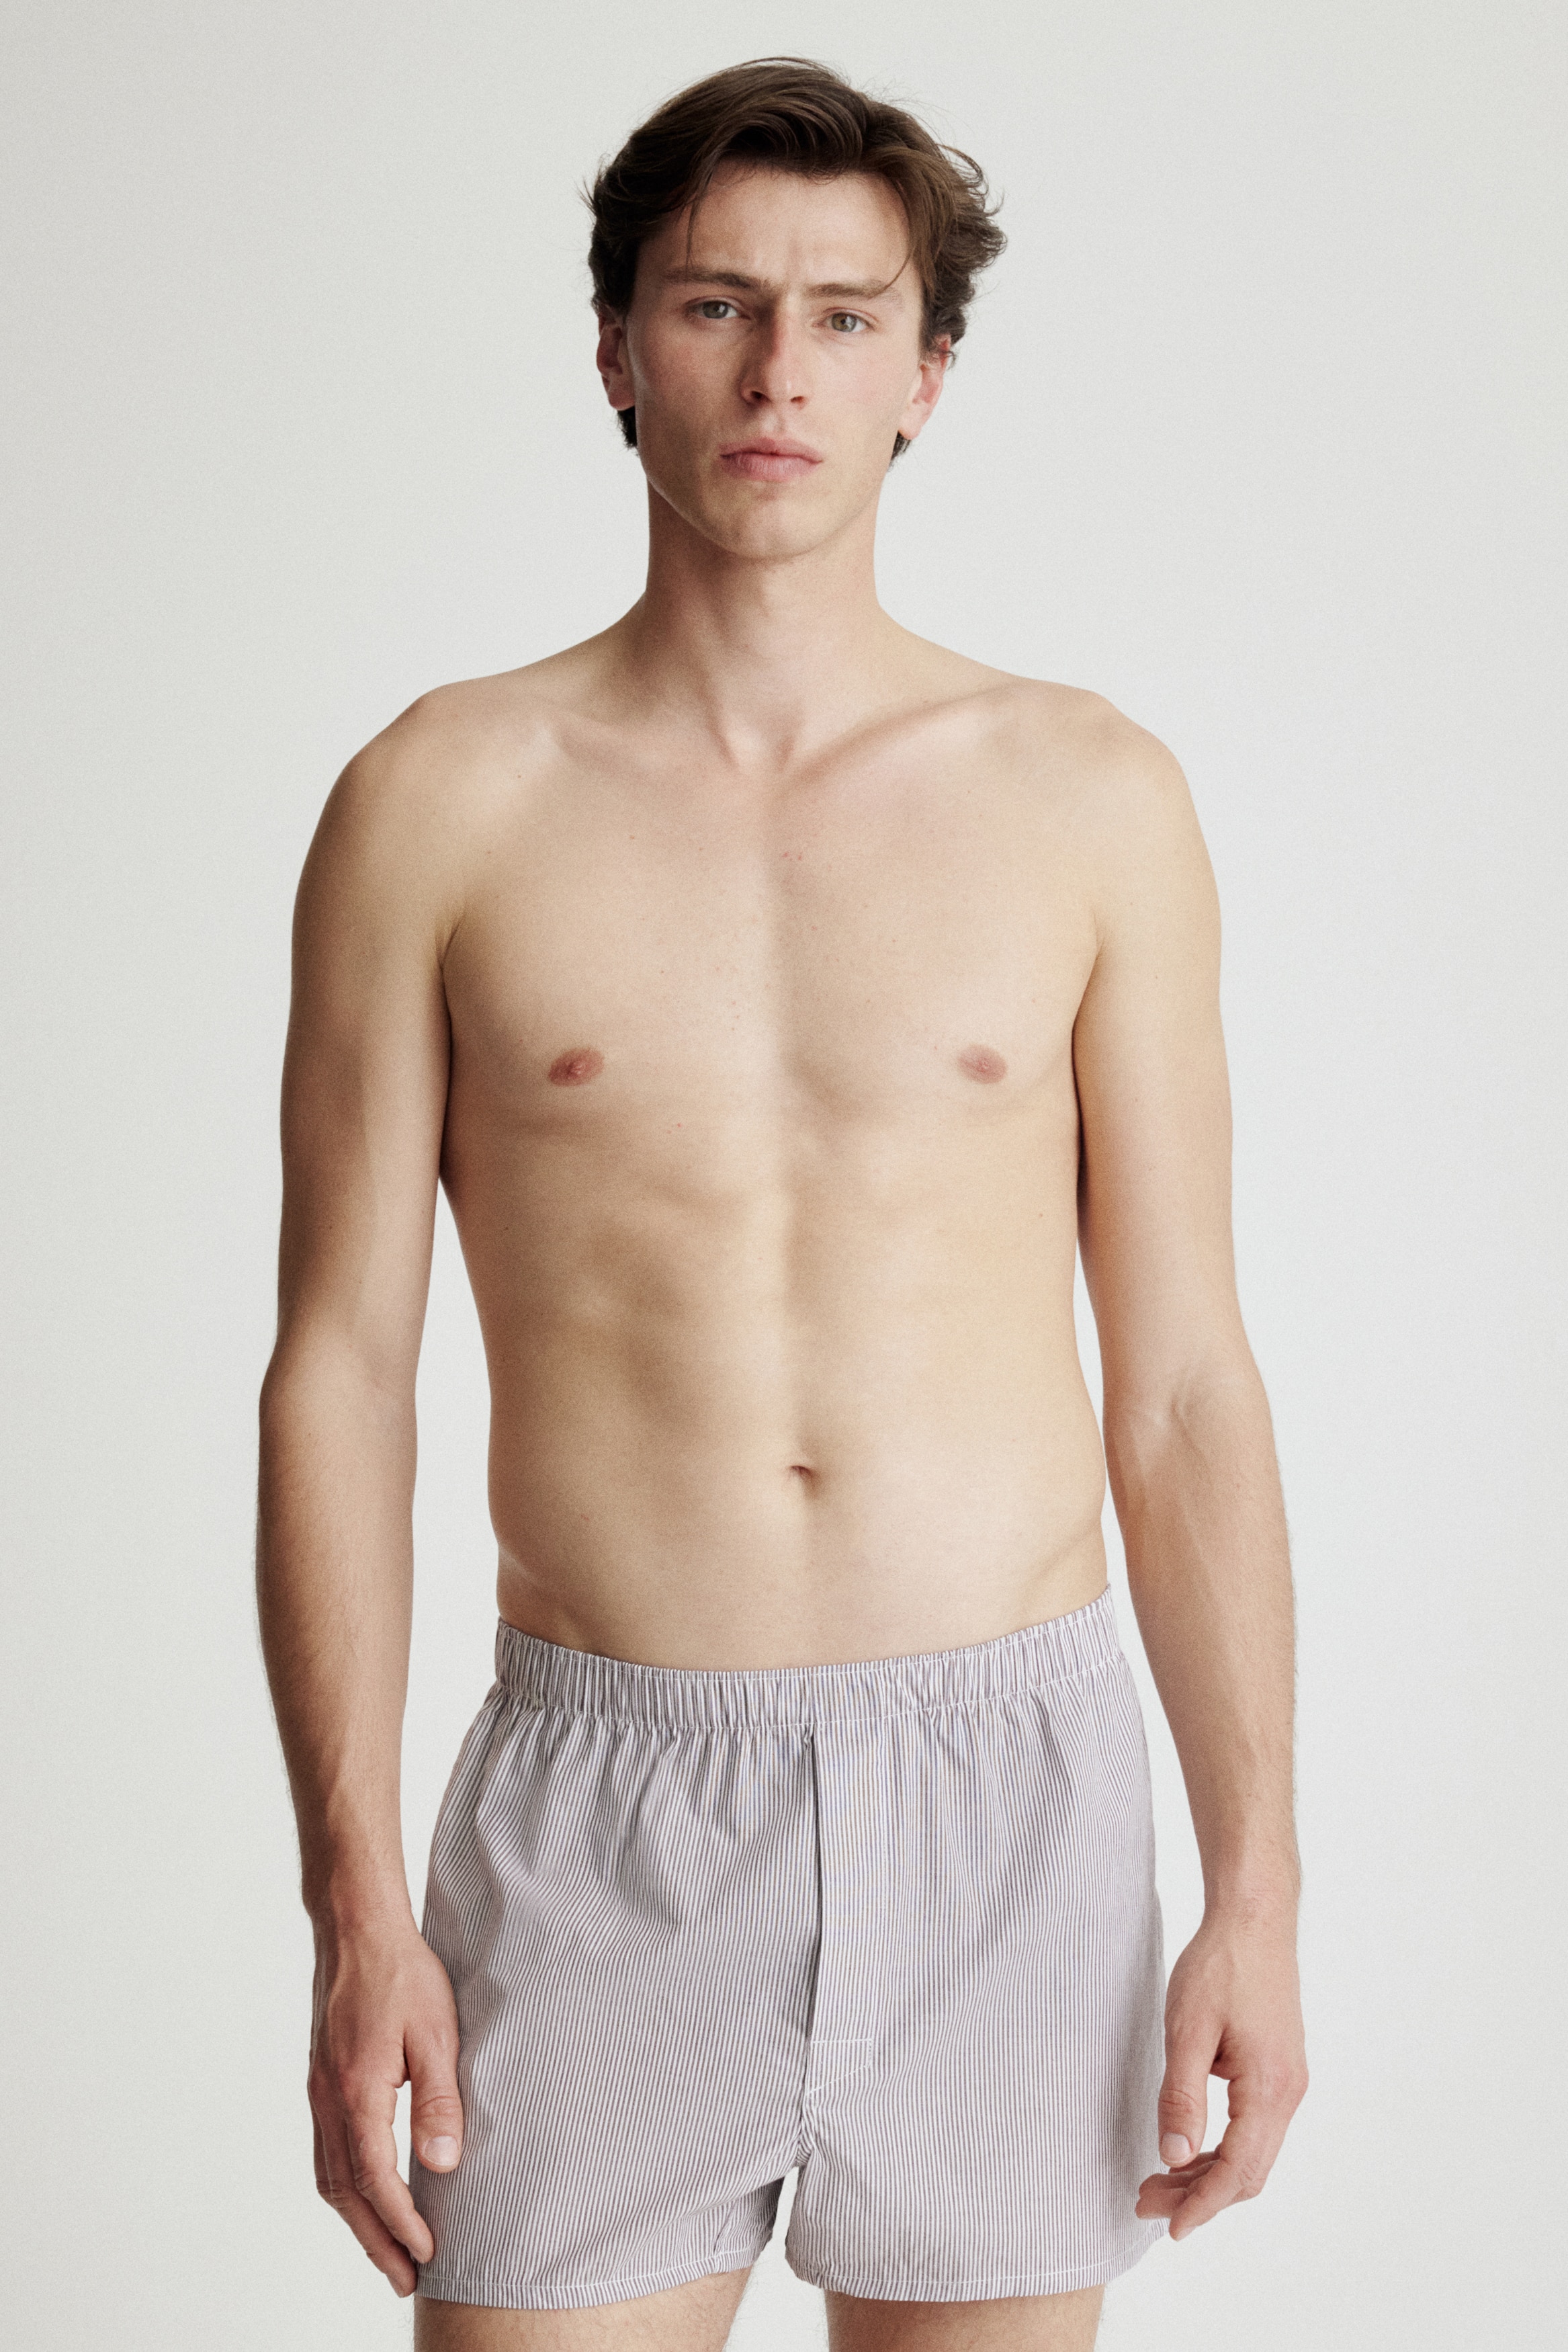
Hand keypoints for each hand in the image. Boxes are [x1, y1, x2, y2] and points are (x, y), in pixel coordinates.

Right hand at [306, 1911, 464, 2294]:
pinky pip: (327, 2151)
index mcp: (357, 2091)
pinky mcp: (322, 2081)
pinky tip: (366, 2195)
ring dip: (358, 2219)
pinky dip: (346, 2186)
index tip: (428, 2253)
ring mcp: (319, 2092)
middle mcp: (329, 2100)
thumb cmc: (402, 1974)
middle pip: (346, 2192)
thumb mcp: (436, 2033)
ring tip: (389, 2250)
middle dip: (376, 2241)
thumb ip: (438, 2101)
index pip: (377, 2179)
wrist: (357, 1930)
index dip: (402, 2222)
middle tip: (406, 2279)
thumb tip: (442, 2165)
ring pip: (331, 2176)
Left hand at [1136, 1905, 1306, 2241]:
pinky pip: (1253, 2128)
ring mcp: (1287, 2082)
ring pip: (1252, 2152)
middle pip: (1248, 2171)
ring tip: (1157, 2181)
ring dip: (1208, 2173)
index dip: (1202, 2204)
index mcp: (1270, 2089)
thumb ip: (1181, 2096)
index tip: (1169, 2228)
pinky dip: (1220, 2147)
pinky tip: (1187, 2146)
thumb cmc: (1220, 1965)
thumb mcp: (1188, 2029)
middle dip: (1199, 2196)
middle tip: (1145, 2201)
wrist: (1254, 1918)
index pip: (1238, 2170)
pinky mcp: (1278, 2069)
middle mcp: (1288, 2093)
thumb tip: (1173, 2157)